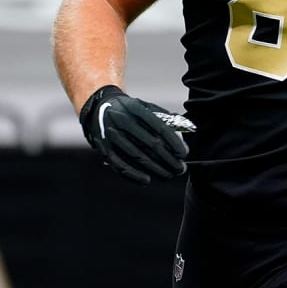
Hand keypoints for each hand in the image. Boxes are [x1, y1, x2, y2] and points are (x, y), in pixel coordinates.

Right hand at [78, 85, 192, 184]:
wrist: (100, 109)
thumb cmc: (129, 110)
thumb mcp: (146, 107)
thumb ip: (165, 118)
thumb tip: (186, 131)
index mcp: (135, 108)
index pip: (159, 127)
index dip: (174, 143)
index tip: (184, 154)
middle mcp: (122, 120)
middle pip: (150, 144)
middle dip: (168, 159)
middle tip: (180, 168)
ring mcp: (112, 135)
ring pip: (137, 156)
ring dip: (155, 169)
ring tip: (168, 175)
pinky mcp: (104, 148)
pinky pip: (120, 165)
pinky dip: (134, 175)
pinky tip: (147, 180)